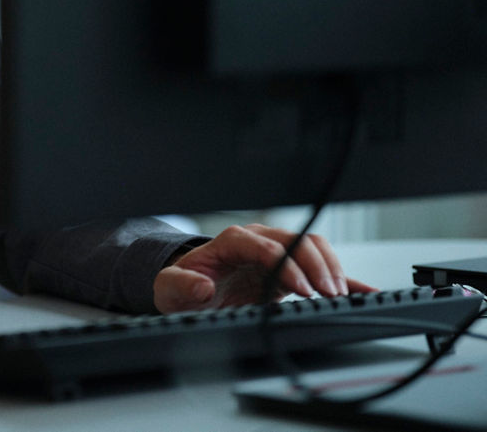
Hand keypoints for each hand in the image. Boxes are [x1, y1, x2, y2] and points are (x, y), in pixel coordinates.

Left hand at [153, 224, 376, 312]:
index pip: (265, 246)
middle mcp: (258, 240)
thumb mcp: (171, 288)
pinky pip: (321, 269)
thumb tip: (202, 286)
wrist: (191, 290)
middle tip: (327, 294)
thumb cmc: (183, 286)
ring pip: (312, 247)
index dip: (286, 265)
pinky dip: (344, 278)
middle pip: (295, 241)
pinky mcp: (290, 270)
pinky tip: (365, 291)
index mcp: (231, 241)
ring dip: (330, 269)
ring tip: (339, 296)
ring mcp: (277, 252)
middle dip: (314, 266)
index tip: (301, 288)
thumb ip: (181, 286)